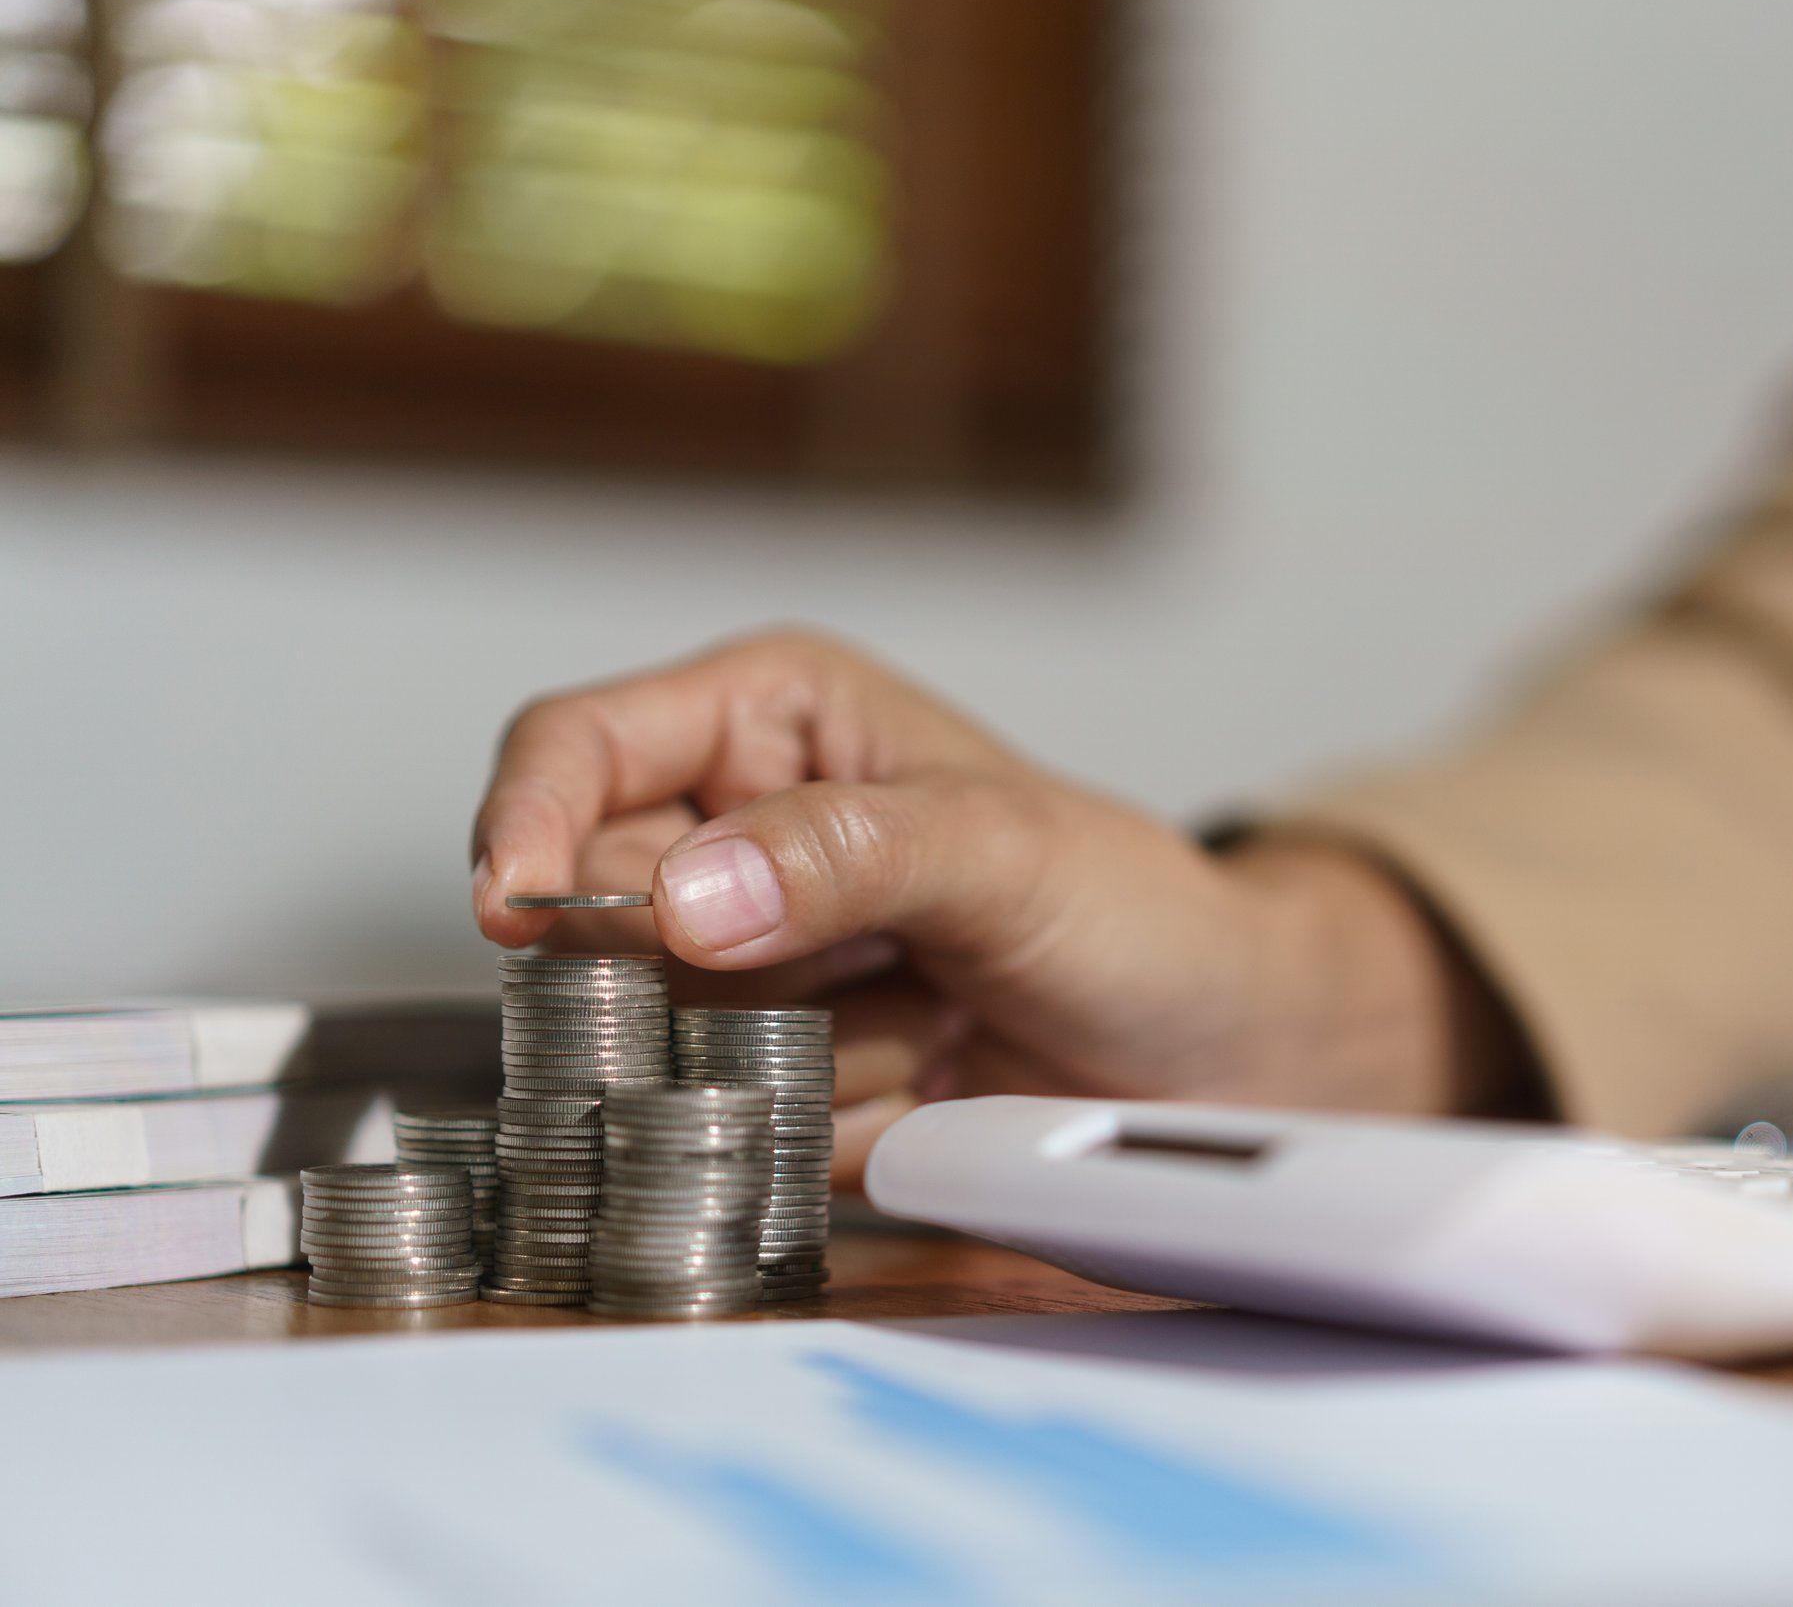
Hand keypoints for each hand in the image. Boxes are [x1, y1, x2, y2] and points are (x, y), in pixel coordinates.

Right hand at [471, 630, 1524, 1180]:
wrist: (1221, 1049)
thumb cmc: (1135, 908)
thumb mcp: (1005, 850)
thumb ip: (844, 854)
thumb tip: (685, 895)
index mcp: (773, 721)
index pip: (580, 747)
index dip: (525, 821)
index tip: (515, 910)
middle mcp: (740, 834)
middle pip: (596, 914)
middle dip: (709, 973)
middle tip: (850, 974)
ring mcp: (754, 968)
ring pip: (663, 1037)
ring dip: (801, 1055)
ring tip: (933, 1015)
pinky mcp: (776, 1079)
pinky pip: (730, 1126)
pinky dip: (831, 1121)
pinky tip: (932, 1080)